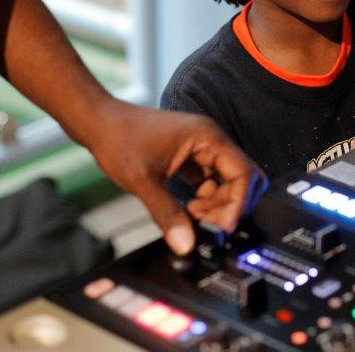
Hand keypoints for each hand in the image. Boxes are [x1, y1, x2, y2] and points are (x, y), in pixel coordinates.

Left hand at [87, 99, 266, 254]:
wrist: (99, 122)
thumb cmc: (119, 140)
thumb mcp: (142, 181)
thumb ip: (167, 213)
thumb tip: (186, 244)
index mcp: (208, 137)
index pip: (243, 172)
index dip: (238, 202)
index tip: (223, 227)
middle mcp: (212, 140)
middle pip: (242, 177)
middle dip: (230, 204)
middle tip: (208, 224)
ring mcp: (203, 147)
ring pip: (228, 181)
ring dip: (217, 204)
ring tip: (191, 217)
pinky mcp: (193, 155)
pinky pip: (212, 180)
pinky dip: (206, 198)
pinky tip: (188, 209)